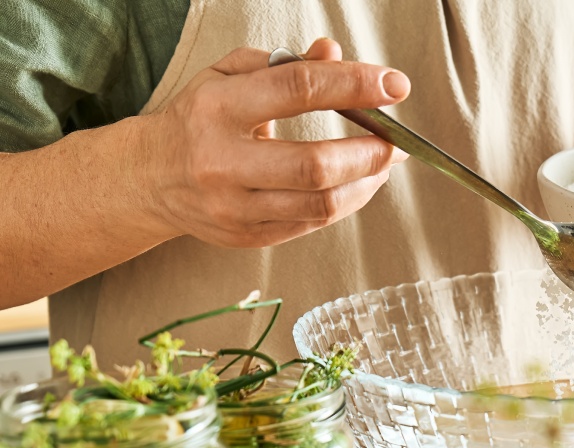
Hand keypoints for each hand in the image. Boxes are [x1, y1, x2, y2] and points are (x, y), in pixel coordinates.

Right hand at [141, 39, 409, 247]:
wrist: (145, 178)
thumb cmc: (196, 119)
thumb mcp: (228, 76)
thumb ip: (284, 64)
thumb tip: (334, 54)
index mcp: (217, 107)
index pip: (297, 90)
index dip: (354, 86)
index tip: (394, 85)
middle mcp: (222, 162)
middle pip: (314, 165)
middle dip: (369, 152)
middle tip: (396, 140)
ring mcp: (234, 206)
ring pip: (320, 204)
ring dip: (366, 183)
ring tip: (383, 163)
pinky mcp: (247, 236)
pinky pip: (312, 223)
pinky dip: (345, 202)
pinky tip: (357, 184)